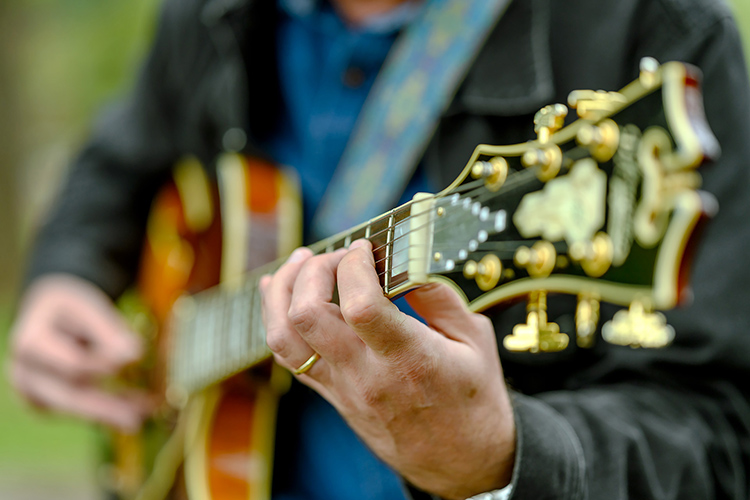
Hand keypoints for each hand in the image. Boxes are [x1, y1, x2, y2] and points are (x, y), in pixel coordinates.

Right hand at [9, 274, 150, 431]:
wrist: (45, 315)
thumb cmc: (69, 309)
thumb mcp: (87, 308)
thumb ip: (108, 331)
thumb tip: (133, 354)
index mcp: (31, 343)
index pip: (72, 364)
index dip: (105, 366)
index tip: (137, 361)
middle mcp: (25, 373)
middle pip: (69, 395)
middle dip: (105, 408)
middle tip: (137, 419)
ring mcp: (32, 392)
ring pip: (75, 408)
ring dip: (111, 412)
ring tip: (144, 413)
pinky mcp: (45, 404)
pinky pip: (78, 409)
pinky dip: (107, 409)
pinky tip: (136, 407)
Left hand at [260, 241, 515, 499]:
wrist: (461, 462)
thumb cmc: (473, 400)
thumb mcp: (475, 341)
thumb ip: (440, 296)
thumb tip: (406, 259)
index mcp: (408, 359)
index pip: (360, 304)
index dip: (354, 264)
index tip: (365, 247)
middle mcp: (366, 375)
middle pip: (307, 314)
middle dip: (314, 270)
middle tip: (339, 256)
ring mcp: (342, 388)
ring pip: (283, 336)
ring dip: (282, 291)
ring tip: (300, 263)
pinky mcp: (332, 395)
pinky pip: (288, 356)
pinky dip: (276, 319)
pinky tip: (280, 291)